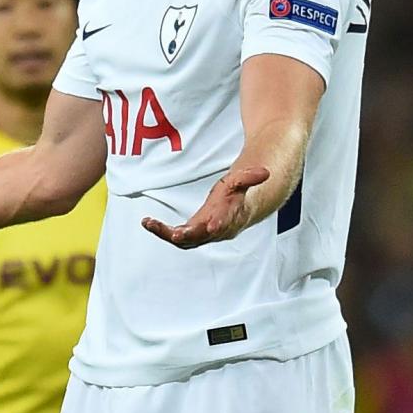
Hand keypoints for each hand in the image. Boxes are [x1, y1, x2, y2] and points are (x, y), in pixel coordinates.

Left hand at [142, 162, 269, 247]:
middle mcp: (215, 230)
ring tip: (150, 223)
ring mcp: (202, 235)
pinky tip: (147, 221)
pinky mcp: (191, 234)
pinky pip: (175, 236)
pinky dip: (161, 230)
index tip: (212, 225)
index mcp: (229, 218)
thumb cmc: (237, 195)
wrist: (235, 212)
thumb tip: (265, 172)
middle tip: (175, 234)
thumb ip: (250, 177)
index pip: (225, 222)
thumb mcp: (242, 182)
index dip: (220, 224)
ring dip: (167, 234)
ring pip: (185, 240)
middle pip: (202, 236)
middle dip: (189, 235)